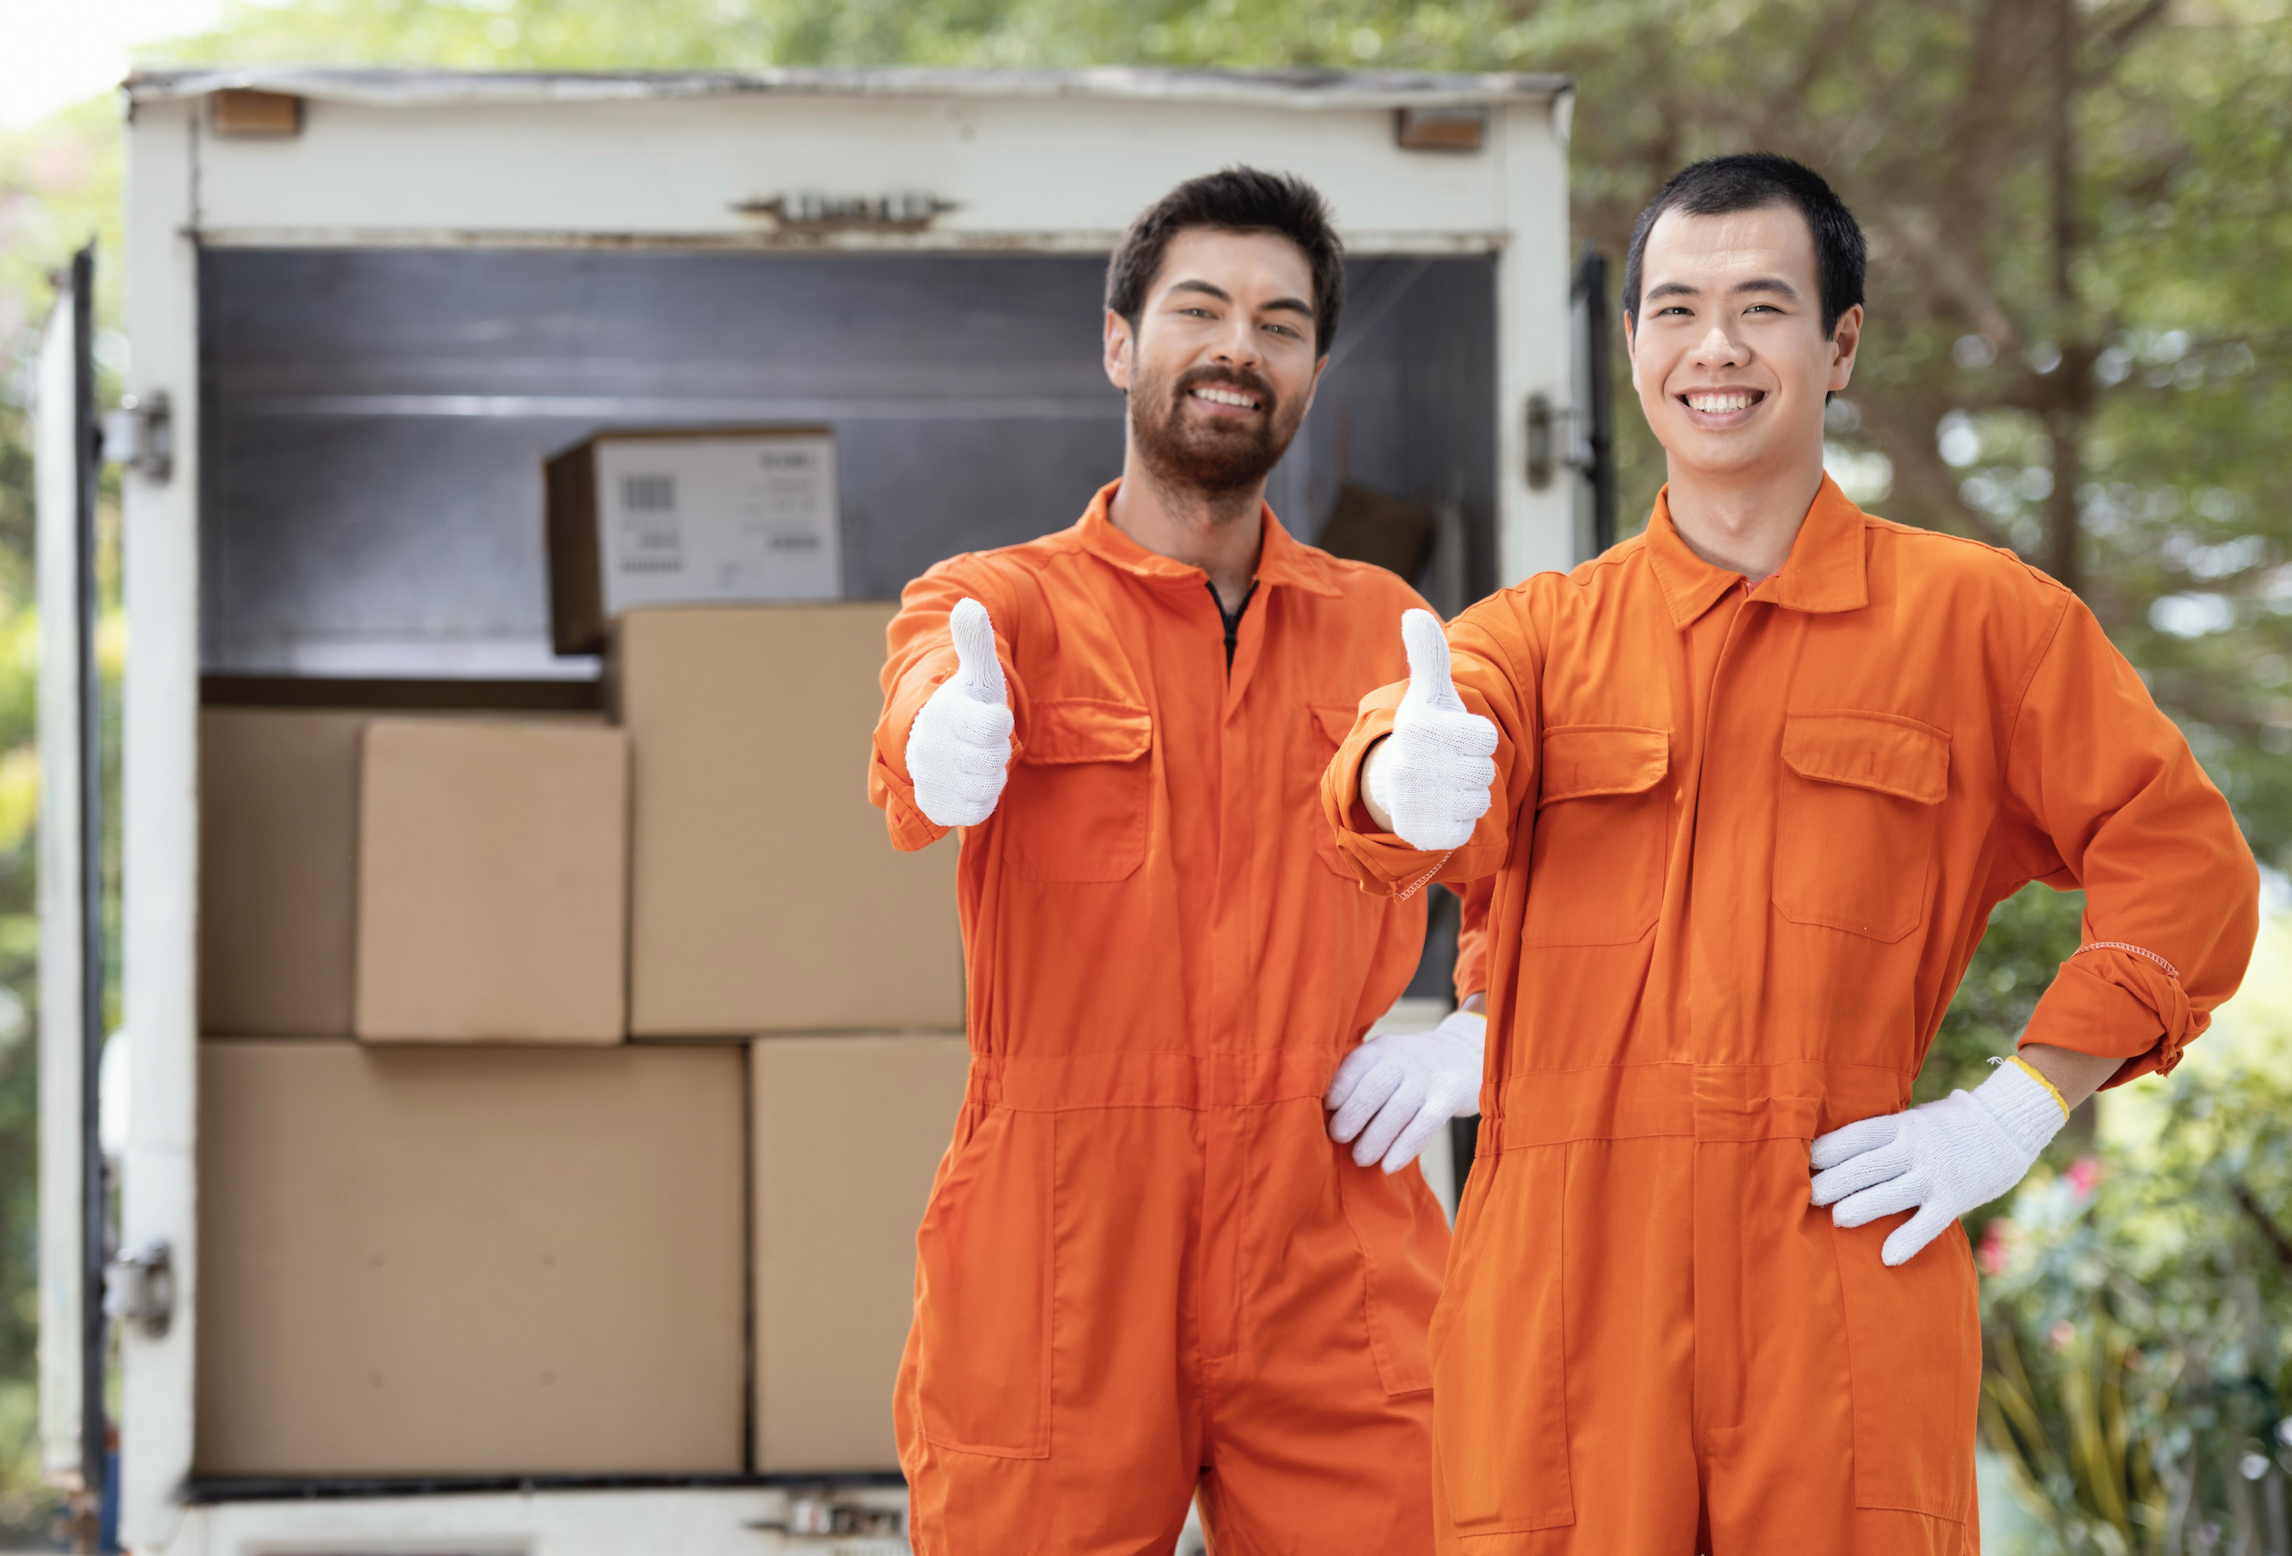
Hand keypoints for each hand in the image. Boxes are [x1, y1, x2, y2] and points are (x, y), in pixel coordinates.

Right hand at [905, 598, 1014, 827]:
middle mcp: (932, 748)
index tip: (990, 715)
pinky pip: (978, 809)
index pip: (996, 724)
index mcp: (944, 713)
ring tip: (975, 759)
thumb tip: (968, 605)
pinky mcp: (937, 807)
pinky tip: (969, 781)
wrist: (933, 743)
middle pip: (995, 758)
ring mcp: (932, 779)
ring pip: (988, 785)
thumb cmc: (965, 706)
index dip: (1001, 721)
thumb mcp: (976, 675)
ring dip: (990, 775)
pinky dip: (981, 798)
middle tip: (983, 740)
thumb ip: (975, 643)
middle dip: (996, 750)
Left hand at [1325, 1009, 1486, 1173]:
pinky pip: (1426, 1123)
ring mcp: (1428, 1077)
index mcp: (1381, 1049)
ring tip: (1361, 1159)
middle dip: (1353, 1114)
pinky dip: (1405, 1147)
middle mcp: (1404, 1058)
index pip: (1356, 1065)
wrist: (1465, 1055)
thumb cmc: (1410, 1070)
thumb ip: (1360, 1081)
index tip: (1325, 1109)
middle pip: (1375, 1087)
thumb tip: (1327, 1117)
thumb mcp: (1385, 1062)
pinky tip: (1390, 1165)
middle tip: (1338, 1138)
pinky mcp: (1449, 1095)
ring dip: (1376, 1138)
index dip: (1339, 1087)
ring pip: (1399, 1109)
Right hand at [1361, 610, 1499, 850]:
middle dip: (1473, 767)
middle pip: (1485, 771)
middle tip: (1449, 762)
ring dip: (1469, 794)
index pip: (1487, 737)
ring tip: (1445, 784)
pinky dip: (1459, 821)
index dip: (1478, 737)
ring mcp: (1416, 801)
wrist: (1391, 782)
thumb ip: (1429, 654)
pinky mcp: (1421, 832)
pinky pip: (1465, 829)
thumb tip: (1411, 614)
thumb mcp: (1430, 693)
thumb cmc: (1427, 732)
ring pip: (1479, 800)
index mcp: (1421, 728)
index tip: (1455, 736)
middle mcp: (1412, 764)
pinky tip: (1440, 808)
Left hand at [1808, 1060, 2067, 1265]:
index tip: (1801, 1162)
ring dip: (1863, 1206)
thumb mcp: (1915, 1119)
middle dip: (1835, 1181)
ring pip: (1892, 1192)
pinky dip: (1908, 1240)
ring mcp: (1935, 1174)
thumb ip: (1885, 1134)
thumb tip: (1837, 1148)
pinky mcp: (1956, 1198)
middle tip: (1806, 1196)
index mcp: (1901, 1125)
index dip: (1828, 1149)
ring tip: (1837, 1219)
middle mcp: (1915, 1148)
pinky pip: (1928, 1222)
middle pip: (1867, 1165)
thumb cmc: (1950, 1124)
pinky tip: (1888, 1257)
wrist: (2008, 1126)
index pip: (1856, 1136)